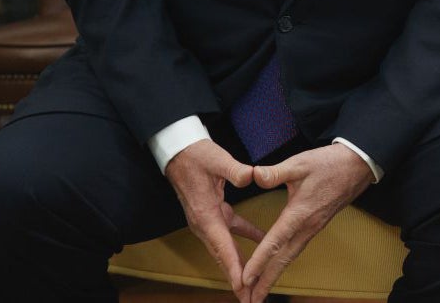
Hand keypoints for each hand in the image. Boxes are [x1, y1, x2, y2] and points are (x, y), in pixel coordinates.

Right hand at [165, 140, 261, 301]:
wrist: (179, 150)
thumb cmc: (196, 155)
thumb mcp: (217, 159)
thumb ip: (235, 170)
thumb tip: (251, 176)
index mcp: (205, 213)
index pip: (221, 245)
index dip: (233, 265)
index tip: (242, 284)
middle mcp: (204, 222)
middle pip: (222, 254)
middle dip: (235, 276)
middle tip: (249, 297)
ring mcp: (207, 218)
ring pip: (225, 246)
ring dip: (238, 263)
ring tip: (252, 281)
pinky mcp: (213, 210)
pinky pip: (231, 229)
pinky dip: (244, 237)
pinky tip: (260, 241)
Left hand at [241, 143, 374, 301]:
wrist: (358, 166)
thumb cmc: (330, 163)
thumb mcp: (300, 163)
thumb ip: (276, 172)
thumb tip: (253, 175)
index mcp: (300, 212)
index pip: (275, 241)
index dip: (259, 261)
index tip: (245, 279)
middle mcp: (307, 226)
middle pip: (283, 260)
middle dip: (266, 282)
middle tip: (251, 302)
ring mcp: (313, 228)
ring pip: (290, 257)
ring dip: (273, 276)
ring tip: (259, 293)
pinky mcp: (316, 225)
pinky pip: (296, 249)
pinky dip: (283, 262)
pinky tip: (276, 266)